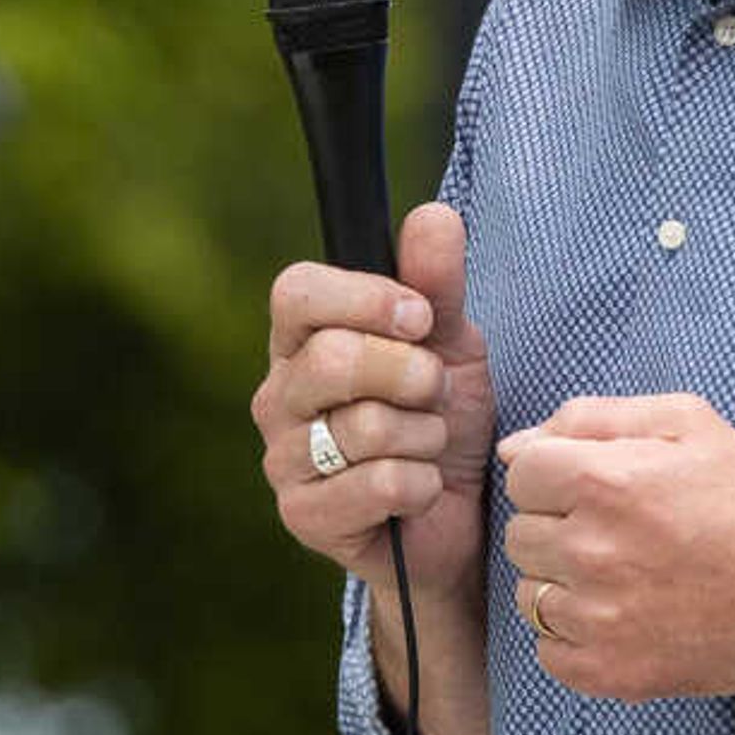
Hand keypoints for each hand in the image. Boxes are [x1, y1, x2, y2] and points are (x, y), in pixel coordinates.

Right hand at [253, 203, 493, 594]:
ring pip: (365, 426)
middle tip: (434, 392)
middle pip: (334, 358)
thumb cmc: (441, 420)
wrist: (457, 518)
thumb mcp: (450, 344)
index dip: (366, 299)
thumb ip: (437, 284)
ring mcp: (283, 458)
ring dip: (424, 435)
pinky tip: (419, 490)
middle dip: (413, 375)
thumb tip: (433, 215)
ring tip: (427, 446)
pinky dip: (422, 484)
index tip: (420, 318)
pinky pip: (378, 483)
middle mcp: (278, 396)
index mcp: (301, 341)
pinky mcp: (303, 515)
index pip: (296, 293)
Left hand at [493, 394, 734, 703]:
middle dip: (559, 527)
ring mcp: (598, 618)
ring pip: (529, 593)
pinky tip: (620, 617)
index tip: (599, 489)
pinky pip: (548, 649)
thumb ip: (590, 418)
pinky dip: (574, 636)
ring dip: (562, 583)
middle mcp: (590, 550)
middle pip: (520, 534)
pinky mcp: (610, 671)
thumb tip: (514, 448)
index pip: (520, 473)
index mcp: (603, 482)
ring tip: (622, 576)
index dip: (557, 476)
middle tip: (619, 533)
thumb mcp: (686, 422)